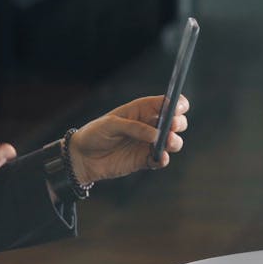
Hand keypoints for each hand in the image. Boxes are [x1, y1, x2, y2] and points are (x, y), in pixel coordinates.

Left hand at [68, 95, 188, 184]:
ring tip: (168, 142)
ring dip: (175, 142)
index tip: (180, 108)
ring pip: (172, 141)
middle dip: (179, 123)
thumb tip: (155, 135)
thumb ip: (134, 127)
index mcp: (141, 110)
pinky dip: (163, 159)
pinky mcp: (144, 160)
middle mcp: (149, 125)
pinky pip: (160, 160)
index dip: (177, 104)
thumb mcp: (110, 124)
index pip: (165, 103)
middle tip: (173, 126)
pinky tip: (160, 158)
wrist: (82, 157)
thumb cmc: (95, 134)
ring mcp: (148, 143)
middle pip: (175, 122)